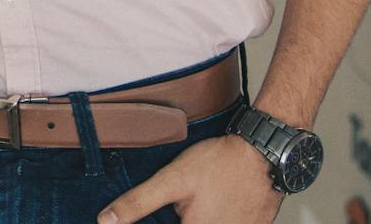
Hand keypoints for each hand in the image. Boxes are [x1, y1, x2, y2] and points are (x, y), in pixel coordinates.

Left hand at [99, 135, 282, 222]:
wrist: (264, 153)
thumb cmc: (221, 163)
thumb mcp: (172, 179)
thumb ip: (138, 202)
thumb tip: (106, 221)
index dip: (157, 222)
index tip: (171, 208)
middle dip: (177, 215)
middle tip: (187, 201)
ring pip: (208, 223)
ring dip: (199, 215)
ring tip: (202, 199)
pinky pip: (226, 223)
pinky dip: (216, 215)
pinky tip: (216, 200)